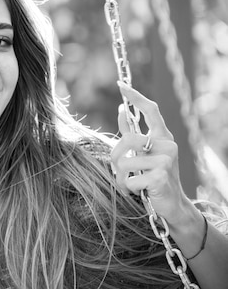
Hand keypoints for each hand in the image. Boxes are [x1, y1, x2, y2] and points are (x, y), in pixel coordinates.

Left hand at [110, 82, 191, 225]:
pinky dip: (128, 188)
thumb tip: (120, 110)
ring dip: (121, 177)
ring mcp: (166, 161)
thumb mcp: (143, 154)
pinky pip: (130, 179)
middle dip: (116, 156)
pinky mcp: (161, 177)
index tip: (121, 84)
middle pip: (128, 139)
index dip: (135, 97)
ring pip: (126, 162)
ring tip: (130, 183)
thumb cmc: (153, 176)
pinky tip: (138, 191)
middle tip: (118, 168)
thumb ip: (133, 134)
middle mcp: (168, 145)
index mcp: (163, 137)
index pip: (151, 110)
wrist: (171, 204)